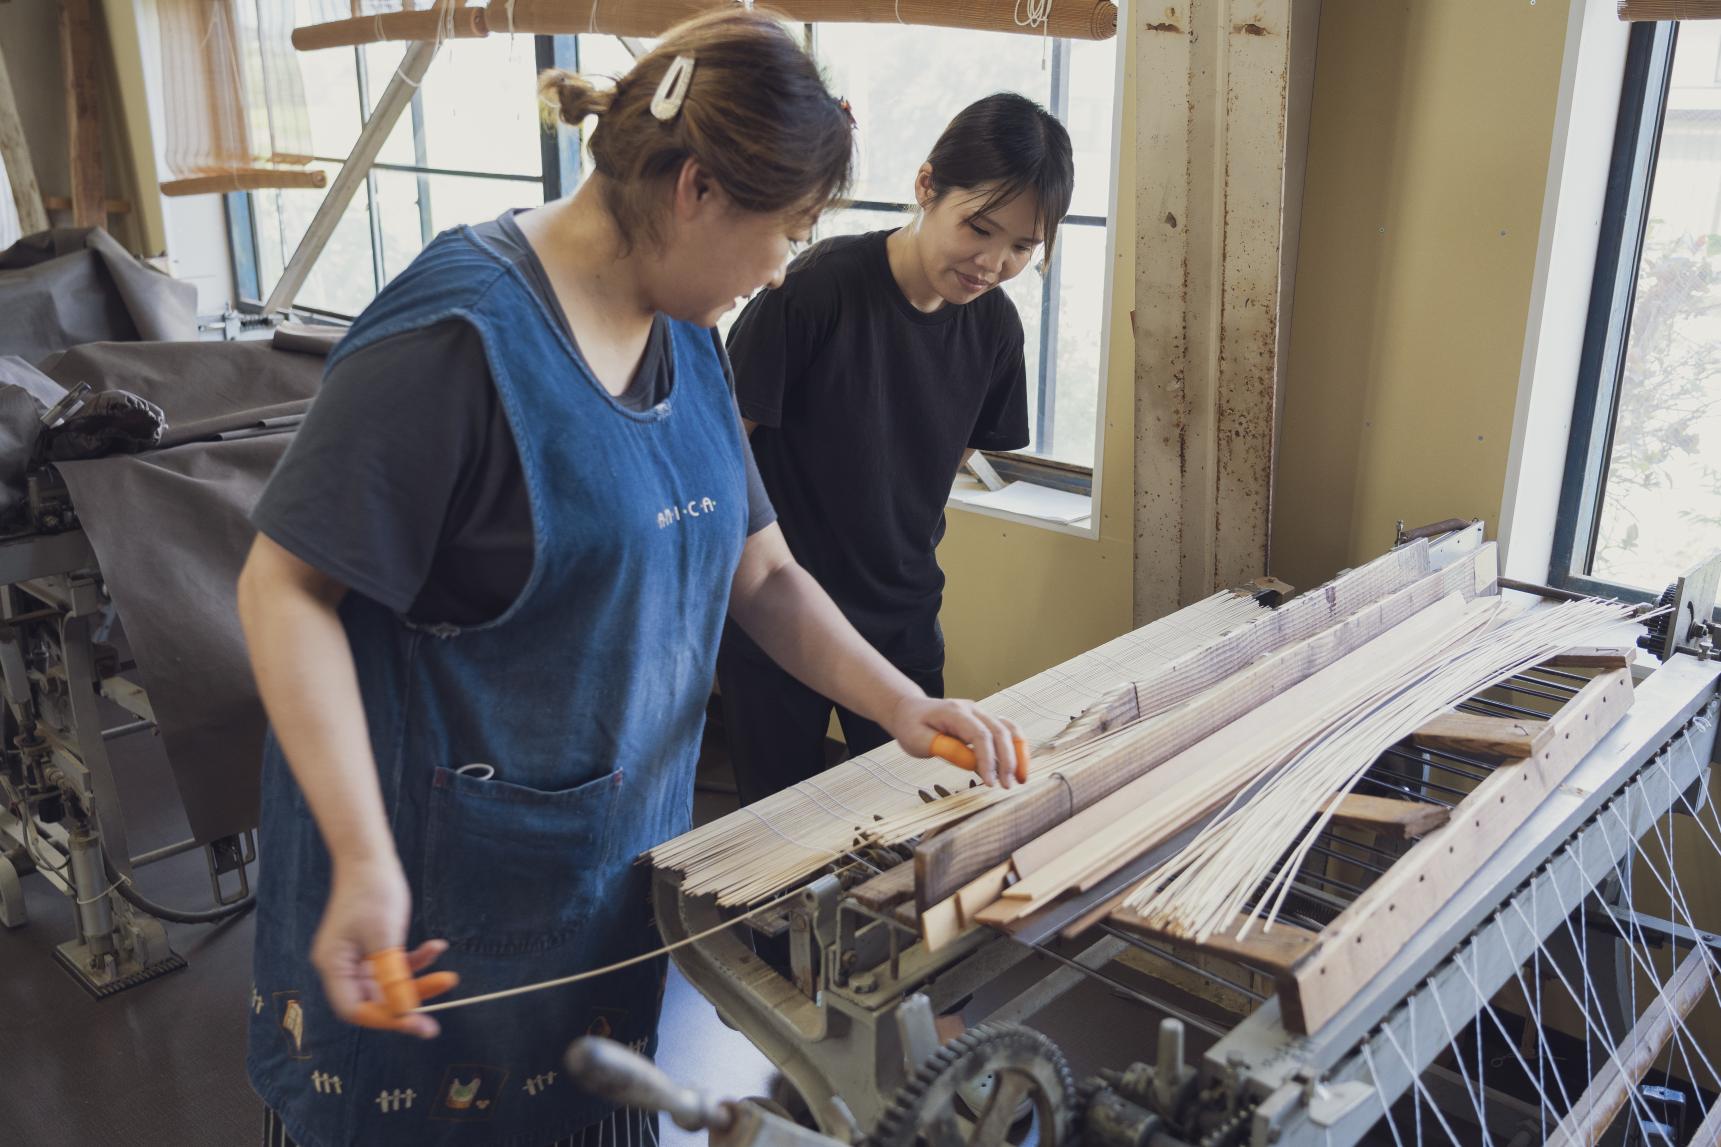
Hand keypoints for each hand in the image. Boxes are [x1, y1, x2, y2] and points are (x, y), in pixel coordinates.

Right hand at [312, 855, 447, 1038]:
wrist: (370, 857)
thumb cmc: (372, 891)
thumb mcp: (385, 936)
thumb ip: (392, 976)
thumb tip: (403, 1011)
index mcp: (333, 965)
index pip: (355, 1009)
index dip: (385, 1020)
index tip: (417, 1024)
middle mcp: (342, 966)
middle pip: (374, 999)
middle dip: (409, 1002)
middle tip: (437, 1019)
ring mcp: (358, 957)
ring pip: (390, 984)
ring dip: (418, 981)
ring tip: (449, 976)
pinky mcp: (373, 947)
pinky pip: (395, 964)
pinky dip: (416, 960)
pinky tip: (437, 946)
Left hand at [888, 695, 1025, 788]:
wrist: (910, 710)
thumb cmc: (912, 726)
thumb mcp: (918, 740)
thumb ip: (946, 749)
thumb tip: (973, 763)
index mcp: (955, 712)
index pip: (980, 735)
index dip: (988, 760)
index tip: (990, 783)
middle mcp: (973, 709)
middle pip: (1000, 731)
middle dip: (1008, 760)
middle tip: (1007, 786)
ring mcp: (981, 713)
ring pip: (1009, 729)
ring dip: (1019, 753)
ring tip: (1021, 779)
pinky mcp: (985, 721)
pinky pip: (1007, 732)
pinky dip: (1016, 748)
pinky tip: (1017, 768)